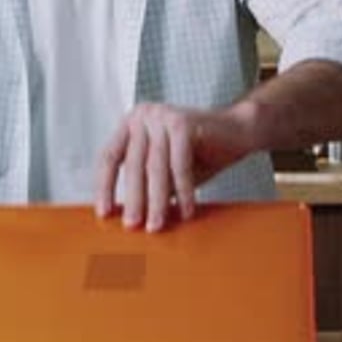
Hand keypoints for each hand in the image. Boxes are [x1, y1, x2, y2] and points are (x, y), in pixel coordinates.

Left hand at [95, 102, 252, 232]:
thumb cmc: (199, 151)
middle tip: (133, 226)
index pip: (109, 157)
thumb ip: (148, 184)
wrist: (238, 130)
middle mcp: (143, 115)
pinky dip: (183, 191)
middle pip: (132, 164)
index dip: (104, 187)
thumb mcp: (166, 170)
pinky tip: (186, 210)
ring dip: (157, 200)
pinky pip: (179, 164)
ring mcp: (162, 116)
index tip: (104, 213)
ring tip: (157, 224)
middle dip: (133, 199)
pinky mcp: (182, 122)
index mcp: (132, 123)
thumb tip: (130, 216)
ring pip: (155, 167)